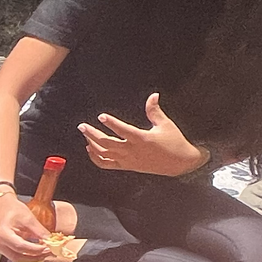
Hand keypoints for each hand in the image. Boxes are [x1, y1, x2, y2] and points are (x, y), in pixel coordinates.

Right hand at [0, 194, 55, 261]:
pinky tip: (35, 251)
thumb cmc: (12, 208)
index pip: (21, 246)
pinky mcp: (0, 247)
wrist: (2, 204)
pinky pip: (14, 254)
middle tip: (47, 253)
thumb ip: (39, 230)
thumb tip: (49, 240)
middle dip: (34, 257)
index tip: (48, 249)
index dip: (35, 249)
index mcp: (2, 233)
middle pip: (17, 256)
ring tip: (43, 253)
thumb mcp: (28, 217)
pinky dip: (25, 254)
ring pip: (16, 258)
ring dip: (30, 257)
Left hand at [77, 93, 209, 175]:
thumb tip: (153, 95)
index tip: (101, 116)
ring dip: (92, 144)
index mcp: (142, 139)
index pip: (123, 130)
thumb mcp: (165, 124)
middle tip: (82, 126)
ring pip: (104, 154)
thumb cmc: (174, 141)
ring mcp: (128, 160)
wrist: (179, 163)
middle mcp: (133, 151)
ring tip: (85, 135)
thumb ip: (154, 111)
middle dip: (92, 134)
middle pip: (107, 143)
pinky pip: (107, 164)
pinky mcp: (127, 166)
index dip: (111, 123)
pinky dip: (96, 158)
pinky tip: (90, 149)